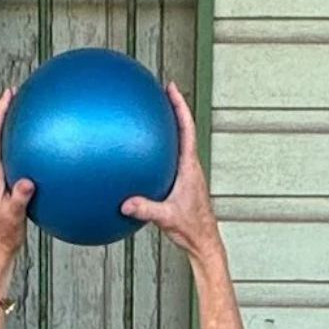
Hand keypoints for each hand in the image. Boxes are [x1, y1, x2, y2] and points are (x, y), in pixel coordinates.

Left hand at [0, 88, 34, 274]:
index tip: (8, 95)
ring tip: (24, 113)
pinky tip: (37, 149)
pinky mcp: (1, 184)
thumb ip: (20, 198)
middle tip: (15, 95)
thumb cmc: (3, 235)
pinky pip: (9, 157)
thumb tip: (28, 182)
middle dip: (3, 112)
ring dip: (8, 127)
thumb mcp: (14, 216)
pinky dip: (19, 146)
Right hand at [120, 81, 218, 260]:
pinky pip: (170, 160)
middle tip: (161, 92)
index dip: (179, 105)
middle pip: (183, 129)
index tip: (170, 87)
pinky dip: (160, 151)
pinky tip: (143, 158)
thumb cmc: (191, 229)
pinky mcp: (183, 183)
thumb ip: (146, 209)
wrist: (204, 241)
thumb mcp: (166, 219)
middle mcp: (190, 166)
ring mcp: (187, 174)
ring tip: (153, 116)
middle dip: (172, 108)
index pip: (186, 128)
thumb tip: (124, 204)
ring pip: (178, 143)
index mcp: (189, 166)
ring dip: (168, 128)